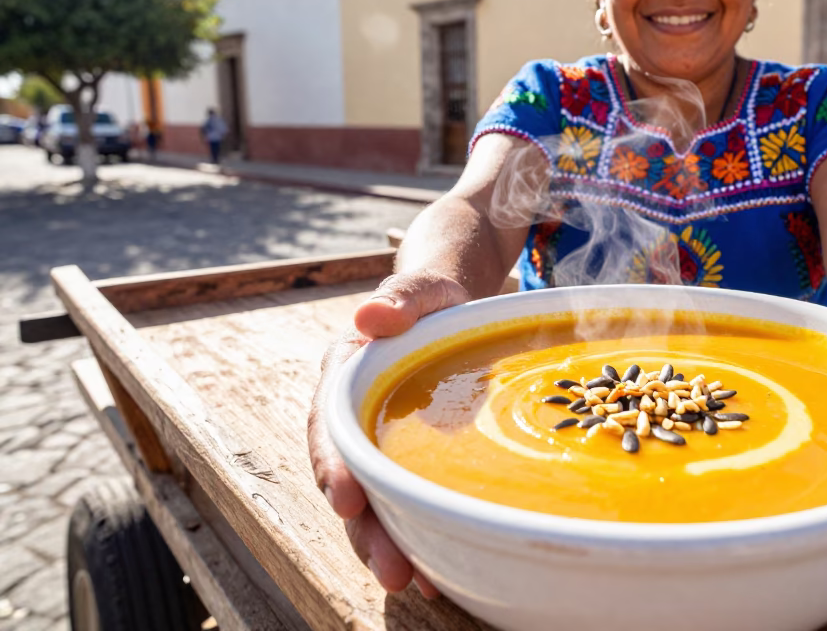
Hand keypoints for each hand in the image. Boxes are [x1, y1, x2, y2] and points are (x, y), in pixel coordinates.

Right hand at [307, 270, 470, 596]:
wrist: (451, 310)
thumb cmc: (433, 299)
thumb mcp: (423, 290)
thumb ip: (402, 297)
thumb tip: (370, 313)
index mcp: (345, 373)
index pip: (330, 424)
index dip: (334, 466)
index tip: (347, 500)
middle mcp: (352, 414)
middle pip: (347, 478)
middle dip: (364, 528)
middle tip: (392, 570)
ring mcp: (378, 442)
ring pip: (372, 500)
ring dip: (386, 543)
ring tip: (413, 580)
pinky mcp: (405, 460)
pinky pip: (401, 501)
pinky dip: (413, 533)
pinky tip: (435, 567)